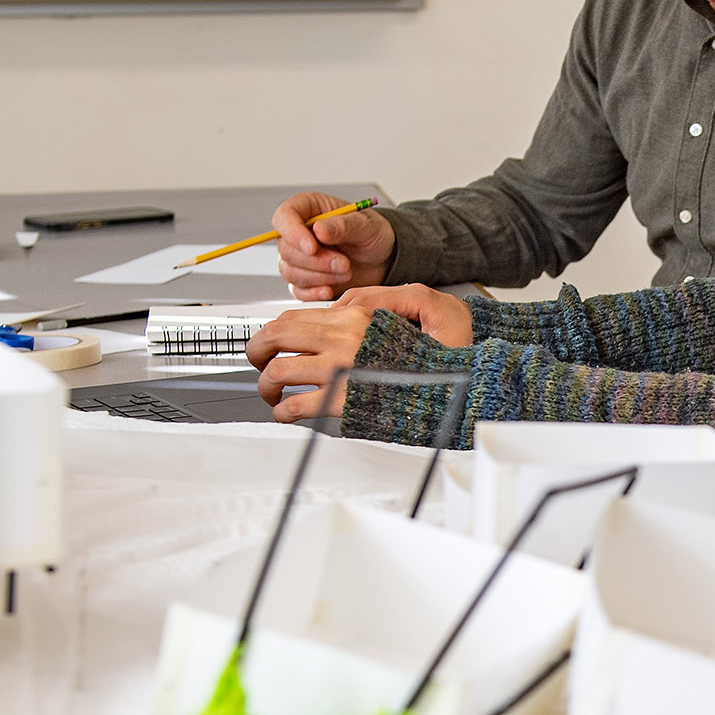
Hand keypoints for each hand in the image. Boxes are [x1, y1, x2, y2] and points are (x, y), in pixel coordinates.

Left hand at [245, 285, 473, 422]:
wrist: (458, 382)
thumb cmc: (437, 351)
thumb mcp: (413, 305)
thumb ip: (371, 302)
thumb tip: (338, 305)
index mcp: (355, 316)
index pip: (296, 316)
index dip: (276, 330)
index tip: (273, 343)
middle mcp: (342, 337)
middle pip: (276, 335)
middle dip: (256, 349)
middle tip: (257, 361)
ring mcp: (339, 369)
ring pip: (277, 370)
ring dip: (265, 384)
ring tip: (271, 393)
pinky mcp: (340, 400)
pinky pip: (293, 405)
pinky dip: (282, 410)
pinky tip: (286, 412)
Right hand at [273, 191, 396, 301]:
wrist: (383, 258)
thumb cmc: (372, 234)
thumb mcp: (365, 225)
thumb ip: (342, 226)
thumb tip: (318, 230)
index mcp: (308, 209)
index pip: (284, 217)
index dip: (293, 233)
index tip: (313, 248)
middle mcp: (298, 232)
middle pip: (286, 249)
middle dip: (315, 261)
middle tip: (344, 264)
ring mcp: (298, 258)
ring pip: (290, 271)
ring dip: (319, 276)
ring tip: (346, 272)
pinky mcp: (304, 280)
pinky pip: (297, 290)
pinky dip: (313, 293)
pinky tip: (330, 290)